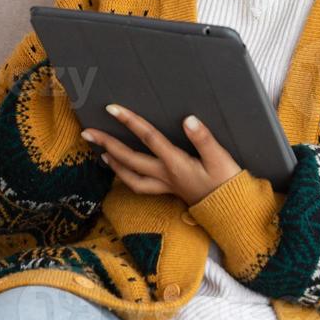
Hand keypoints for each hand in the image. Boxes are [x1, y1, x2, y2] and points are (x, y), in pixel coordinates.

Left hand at [81, 104, 243, 205]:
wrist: (231, 210)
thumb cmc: (227, 181)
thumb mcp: (220, 158)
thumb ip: (204, 139)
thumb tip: (188, 119)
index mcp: (176, 163)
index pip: (149, 138)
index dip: (130, 122)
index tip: (112, 109)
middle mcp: (165, 175)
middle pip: (130, 159)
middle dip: (107, 144)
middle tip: (88, 132)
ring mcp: (165, 185)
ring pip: (130, 177)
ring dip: (113, 164)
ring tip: (99, 151)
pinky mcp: (168, 190)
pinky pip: (139, 185)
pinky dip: (126, 177)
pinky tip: (121, 170)